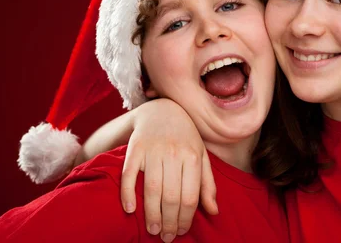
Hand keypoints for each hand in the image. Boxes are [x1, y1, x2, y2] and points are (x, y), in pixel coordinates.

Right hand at [120, 98, 217, 242]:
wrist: (162, 110)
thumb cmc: (185, 138)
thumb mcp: (201, 156)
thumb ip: (207, 184)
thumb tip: (213, 211)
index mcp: (193, 157)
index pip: (190, 197)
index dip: (186, 219)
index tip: (181, 231)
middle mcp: (174, 153)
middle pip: (171, 196)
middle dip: (169, 222)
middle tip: (166, 237)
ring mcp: (153, 150)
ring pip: (152, 189)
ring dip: (151, 214)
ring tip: (153, 230)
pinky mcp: (135, 147)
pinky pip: (129, 174)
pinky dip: (128, 193)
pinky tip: (130, 210)